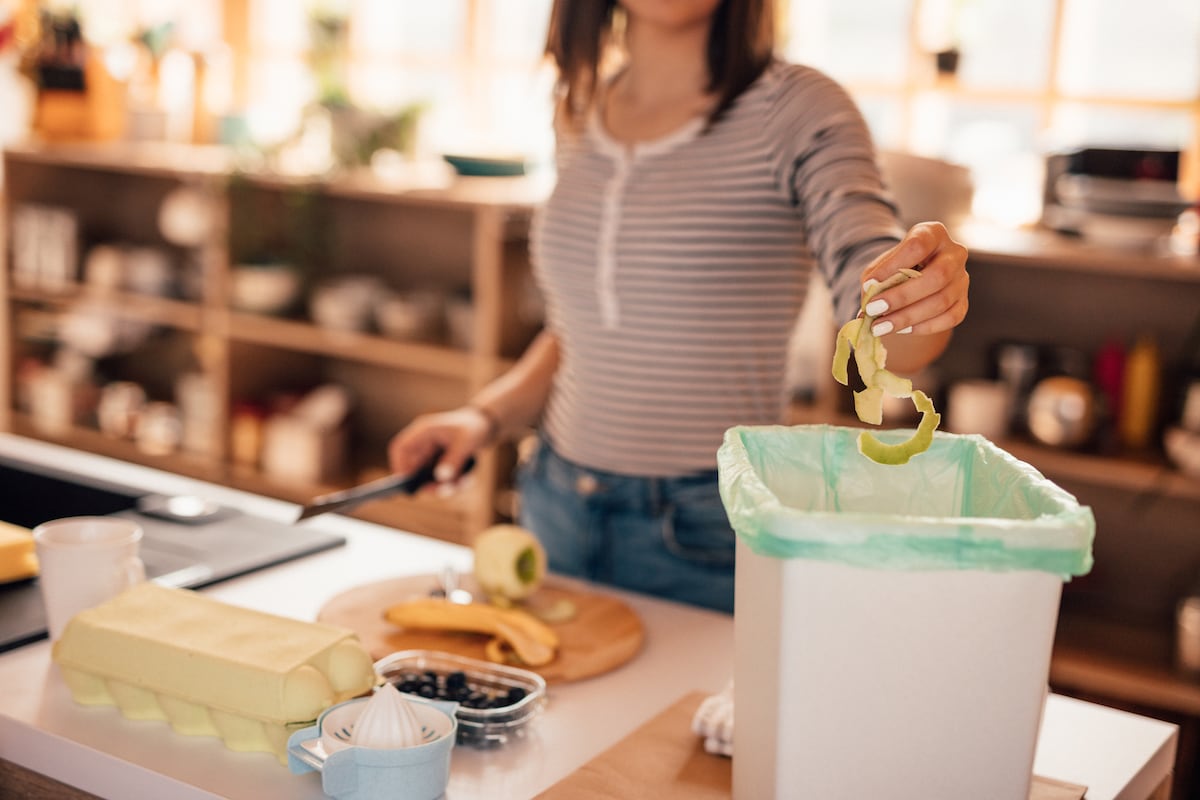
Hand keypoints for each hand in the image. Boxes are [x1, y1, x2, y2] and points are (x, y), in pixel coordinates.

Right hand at [387, 406, 492, 488]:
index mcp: (424, 430)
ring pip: (427, 477)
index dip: (400, 467)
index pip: (400, 448)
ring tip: (463, 484)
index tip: (408, 484)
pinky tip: (467, 480)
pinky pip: (440, 478)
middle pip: (413, 468)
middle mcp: (423, 443)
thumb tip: (441, 479)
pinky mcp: (439, 462)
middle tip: (444, 491)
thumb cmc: (474, 427)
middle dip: (427, 483)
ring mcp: (430, 453)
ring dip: (442, 485)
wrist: (486, 424)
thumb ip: (454, 460)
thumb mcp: (466, 443)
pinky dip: (452, 483)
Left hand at [859, 221, 968, 337]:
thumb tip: (868, 303)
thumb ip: (874, 279)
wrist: (914, 279)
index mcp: (933, 234)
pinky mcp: (963, 302)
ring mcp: (962, 279)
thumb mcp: (881, 265)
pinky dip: (923, 327)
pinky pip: (949, 318)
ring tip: (880, 327)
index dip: (893, 265)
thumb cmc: (895, 268)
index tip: (869, 284)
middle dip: (902, 296)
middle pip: (937, 275)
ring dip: (907, 317)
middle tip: (874, 310)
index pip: (918, 246)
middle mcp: (954, 253)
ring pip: (942, 301)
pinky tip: (902, 330)